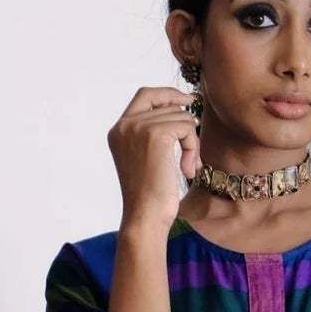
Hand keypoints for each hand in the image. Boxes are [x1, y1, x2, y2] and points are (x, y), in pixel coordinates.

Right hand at [108, 87, 201, 233]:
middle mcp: (125, 125)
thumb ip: (152, 132)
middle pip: (167, 106)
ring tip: (186, 168)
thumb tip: (182, 108)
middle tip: (191, 154)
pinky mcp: (156, 134)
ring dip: (190, 144)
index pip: (145, 95)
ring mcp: (138, 127)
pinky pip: (186, 128)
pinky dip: (192, 149)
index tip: (187, 101)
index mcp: (118, 130)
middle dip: (184, 128)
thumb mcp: (145, 158)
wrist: (145, 217)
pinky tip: (187, 170)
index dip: (167, 95)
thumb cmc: (148, 196)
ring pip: (180, 117)